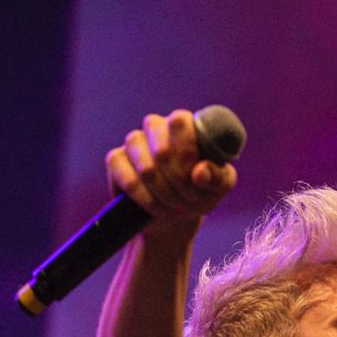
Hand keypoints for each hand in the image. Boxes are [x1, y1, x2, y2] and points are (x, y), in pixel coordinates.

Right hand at [106, 109, 237, 238]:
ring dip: (165, 195)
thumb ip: (218, 177)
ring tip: (176, 207)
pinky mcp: (116, 160)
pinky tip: (155, 207)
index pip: (179, 122)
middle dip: (179, 184)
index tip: (197, 177)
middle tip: (190, 201)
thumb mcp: (220, 186)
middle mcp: (156, 126)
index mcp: (184, 124)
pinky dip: (146, 199)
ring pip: (146, 169)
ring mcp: (134, 142)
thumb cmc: (201, 191)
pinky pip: (129, 181)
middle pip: (162, 151)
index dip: (187, 153)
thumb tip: (200, 172)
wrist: (174, 214)